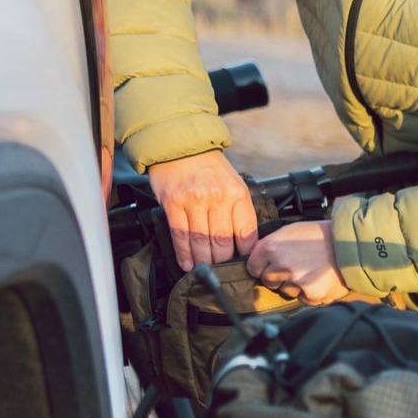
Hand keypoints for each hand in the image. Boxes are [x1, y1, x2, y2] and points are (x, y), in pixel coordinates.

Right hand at [148, 149, 257, 269]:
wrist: (181, 146)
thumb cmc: (210, 168)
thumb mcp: (235, 184)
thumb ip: (239, 210)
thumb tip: (244, 242)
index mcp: (237, 195)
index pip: (245, 233)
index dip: (245, 253)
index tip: (243, 264)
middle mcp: (216, 198)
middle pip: (222, 241)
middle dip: (223, 261)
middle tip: (223, 272)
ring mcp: (193, 201)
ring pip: (201, 240)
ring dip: (203, 261)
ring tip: (206, 271)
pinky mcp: (172, 203)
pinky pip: (180, 234)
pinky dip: (184, 253)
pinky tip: (187, 264)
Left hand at [246, 221, 347, 303]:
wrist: (352, 244)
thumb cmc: (322, 235)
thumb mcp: (290, 231)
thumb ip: (271, 245)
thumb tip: (258, 259)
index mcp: (271, 248)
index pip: (252, 267)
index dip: (263, 266)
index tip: (273, 265)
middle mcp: (280, 266)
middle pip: (268, 281)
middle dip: (279, 276)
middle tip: (297, 267)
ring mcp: (295, 281)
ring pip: (286, 291)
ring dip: (295, 285)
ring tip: (312, 271)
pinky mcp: (311, 294)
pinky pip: (303, 299)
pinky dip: (310, 292)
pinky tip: (319, 279)